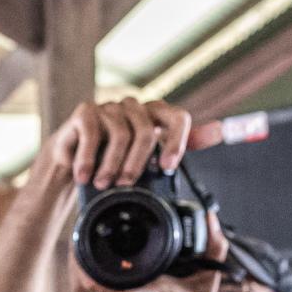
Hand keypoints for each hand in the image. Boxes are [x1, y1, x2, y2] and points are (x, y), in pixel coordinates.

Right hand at [44, 93, 223, 192]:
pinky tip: (85, 175)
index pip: (178, 118)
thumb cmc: (113, 161)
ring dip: (111, 164)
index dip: (176, 142)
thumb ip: (180, 144)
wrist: (71, 165)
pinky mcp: (85, 112)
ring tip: (103, 184)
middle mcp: (135, 108)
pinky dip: (88, 158)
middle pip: (146, 130)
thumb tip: (220, 130)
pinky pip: (92, 131)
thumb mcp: (148, 160)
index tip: (166, 167)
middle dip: (137, 163)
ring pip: (120, 133)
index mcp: (155, 117)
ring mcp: (110, 108)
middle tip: (126, 184)